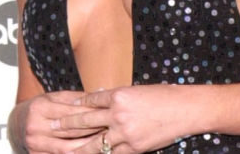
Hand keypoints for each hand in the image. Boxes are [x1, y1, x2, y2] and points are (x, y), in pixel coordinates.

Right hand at [16, 91, 104, 153]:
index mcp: (40, 108)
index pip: (71, 112)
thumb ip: (77, 97)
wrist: (15, 125)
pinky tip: (89, 151)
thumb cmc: (40, 108)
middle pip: (71, 131)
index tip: (108, 114)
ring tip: (104, 143)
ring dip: (88, 147)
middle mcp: (35, 127)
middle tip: (111, 129)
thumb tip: (102, 92)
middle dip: (93, 130)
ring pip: (68, 148)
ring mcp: (35, 144)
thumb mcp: (54, 97)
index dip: (92, 113)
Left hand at [60, 85, 192, 153]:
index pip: (90, 100)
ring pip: (94, 142)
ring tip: (64, 149)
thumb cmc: (165, 96)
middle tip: (52, 127)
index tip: (64, 108)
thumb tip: (102, 101)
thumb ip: (118, 98)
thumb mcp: (138, 91)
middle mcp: (119, 113)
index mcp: (119, 95)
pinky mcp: (134, 147)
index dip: (76, 105)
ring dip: (78, 147)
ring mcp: (125, 132)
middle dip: (67, 125)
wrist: (186, 109)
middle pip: (86, 121)